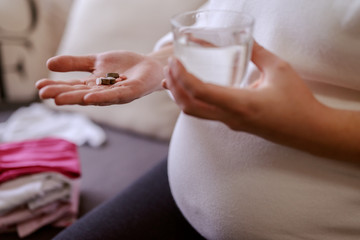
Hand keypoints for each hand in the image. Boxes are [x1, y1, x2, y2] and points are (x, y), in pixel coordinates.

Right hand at [36, 50, 165, 104]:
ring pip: (94, 97)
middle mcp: (103, 93)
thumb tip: (49, 63)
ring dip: (77, 98)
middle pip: (80, 94)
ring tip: (59, 99)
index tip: (39, 86)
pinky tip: (89, 97)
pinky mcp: (130, 92)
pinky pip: (115, 95)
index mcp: (94, 86)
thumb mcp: (96, 61)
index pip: (73, 87)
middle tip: (43, 95)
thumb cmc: (123, 66)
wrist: (149, 66)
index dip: (57, 87)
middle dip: (62, 95)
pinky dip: (102, 97)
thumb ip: (75, 63)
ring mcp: (116, 94)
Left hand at [163, 41, 325, 145]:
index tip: (175, 61)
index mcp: (240, 104)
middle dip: (174, 87)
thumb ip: (258, 53)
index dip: (183, 77)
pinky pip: (206, 114)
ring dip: (180, 96)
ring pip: (195, 113)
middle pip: (190, 107)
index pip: (201, 92)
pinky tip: (193, 88)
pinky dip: (192, 100)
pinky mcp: (234, 124)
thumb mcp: (280, 70)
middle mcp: (231, 117)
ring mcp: (231, 123)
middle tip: (169, 66)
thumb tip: (244, 39)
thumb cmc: (298, 103)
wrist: (310, 131)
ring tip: (174, 77)